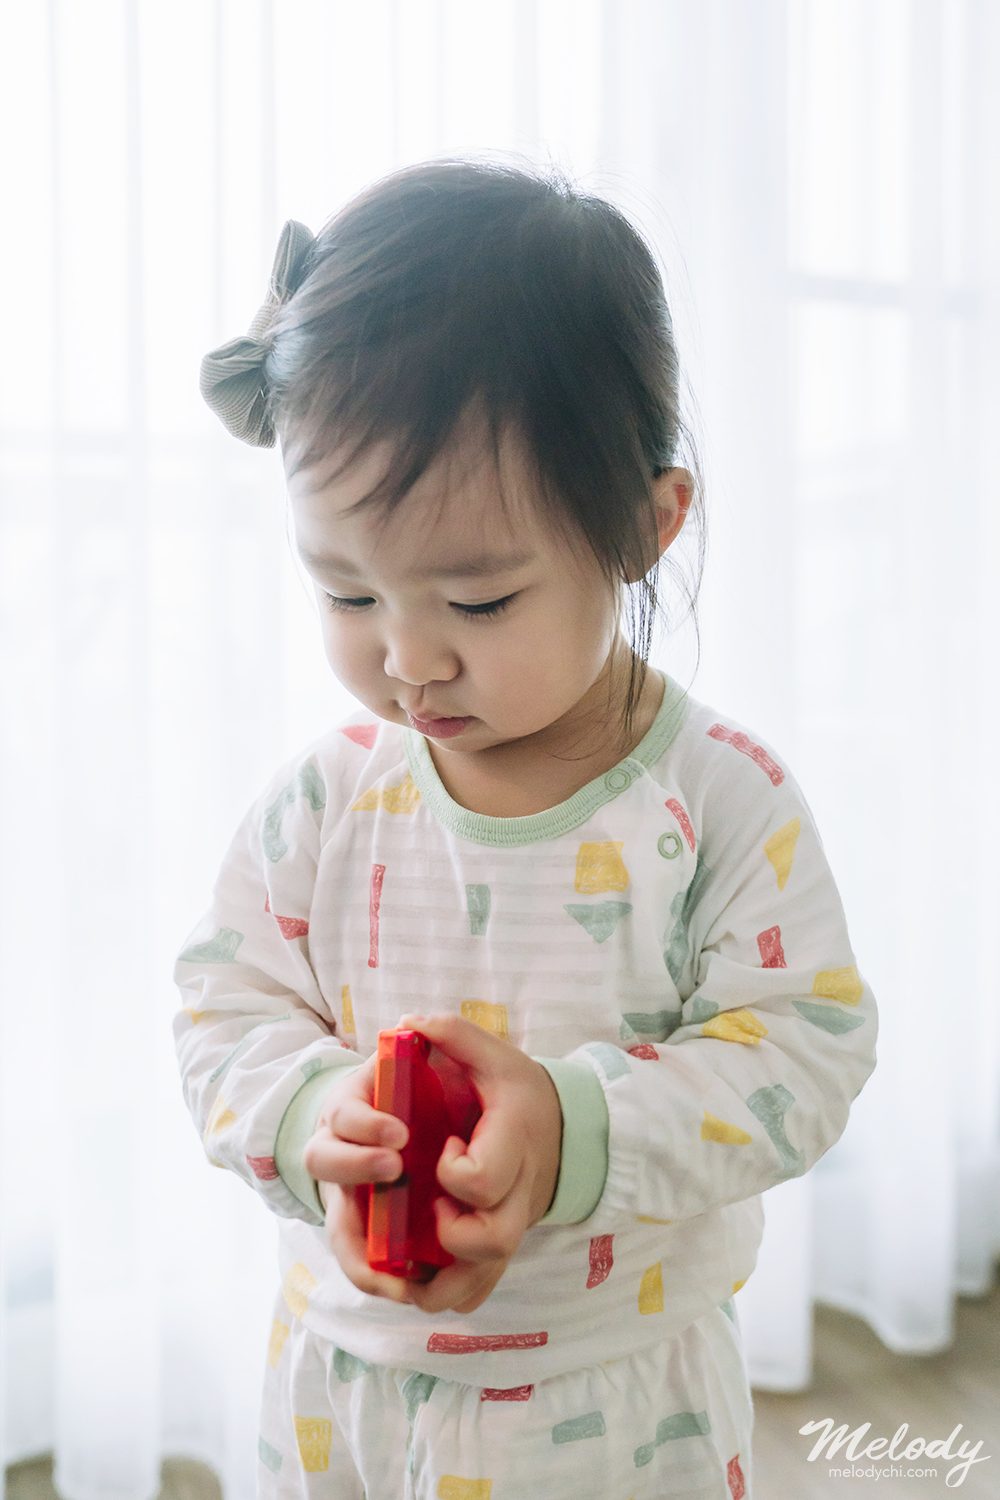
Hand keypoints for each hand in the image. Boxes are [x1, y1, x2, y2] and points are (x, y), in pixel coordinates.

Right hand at [303, 1053, 415, 1306]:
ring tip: (402, 1265)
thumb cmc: (417, 1089)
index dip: (364, 1126)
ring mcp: (349, 1195)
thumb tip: (414, 1023)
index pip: (343, 1117)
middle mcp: (339, 1154)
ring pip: (339, 1227)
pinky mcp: (367, 1230)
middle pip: (325, 1166)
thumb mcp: (420, 1062)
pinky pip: (361, 1262)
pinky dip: (377, 1277)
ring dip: (364, 1247)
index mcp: (350, 1112)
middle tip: (395, 1169)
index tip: (400, 1132)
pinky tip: (409, 1290)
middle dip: (356, 1169)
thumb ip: (432, 1038)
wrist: (419, 1123)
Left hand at [391, 1011, 562, 1316]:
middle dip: (452, 1235)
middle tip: (433, 1207)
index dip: (454, 1171)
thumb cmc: (518, 1090)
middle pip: (493, 1240)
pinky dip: (448, 1293)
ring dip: (439, 1283)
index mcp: (513, 1144)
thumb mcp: (493, 1054)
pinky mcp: (503, 1245)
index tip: (445, 1146)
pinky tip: (419, 1277)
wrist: (565, 1126)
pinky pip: (478, 1290)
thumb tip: (407, 1022)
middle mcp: (518, 1193)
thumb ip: (454, 1034)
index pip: (484, 1179)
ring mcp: (512, 1225)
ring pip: (482, 1278)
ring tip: (407, 1264)